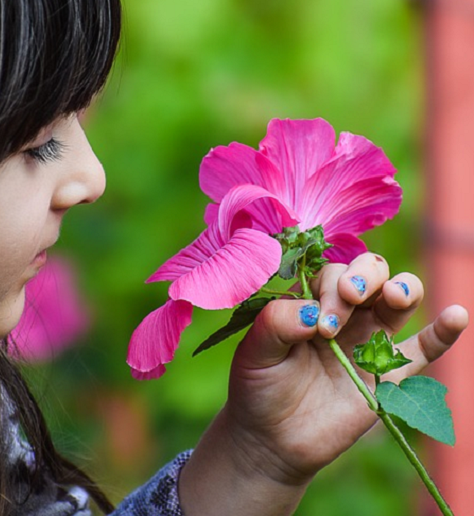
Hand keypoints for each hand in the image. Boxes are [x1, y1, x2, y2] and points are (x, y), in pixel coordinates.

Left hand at [179, 253, 467, 515]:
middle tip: (350, 297)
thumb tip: (312, 313)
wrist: (272, 438)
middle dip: (364, 276)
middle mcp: (344, 312)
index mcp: (311, 299)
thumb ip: (276, 323)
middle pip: (369, 272)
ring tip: (394, 297)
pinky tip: (457, 315)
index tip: (318, 322)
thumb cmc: (259, 386)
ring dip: (402, 288)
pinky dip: (443, 332)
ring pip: (399, 299)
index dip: (330, 287)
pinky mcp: (388, 375)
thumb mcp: (255, 351)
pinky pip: (423, 349)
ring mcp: (369, 341)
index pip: (331, 272)